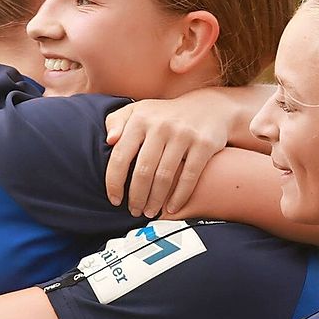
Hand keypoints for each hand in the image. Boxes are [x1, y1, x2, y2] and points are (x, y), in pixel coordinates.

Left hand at [105, 94, 229, 216]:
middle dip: (136, 197)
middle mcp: (161, 125)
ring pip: (164, 176)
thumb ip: (117, 122)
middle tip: (135, 210)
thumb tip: (109, 140)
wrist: (209, 107)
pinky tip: (171, 208)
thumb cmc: (166, 116)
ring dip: (155, 200)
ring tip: (150, 211)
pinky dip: (179, 196)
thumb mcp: (139, 110)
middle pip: (143, 171)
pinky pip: (189, 176)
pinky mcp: (204, 144)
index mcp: (140, 118)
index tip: (115, 199)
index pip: (120, 156)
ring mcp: (184, 134)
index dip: (114, 182)